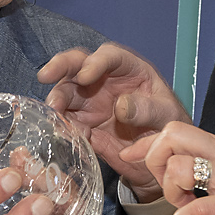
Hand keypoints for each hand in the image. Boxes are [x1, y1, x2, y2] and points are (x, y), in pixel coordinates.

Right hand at [40, 44, 189, 200]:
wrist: (161, 158)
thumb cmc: (169, 126)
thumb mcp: (168, 116)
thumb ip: (148, 109)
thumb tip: (121, 105)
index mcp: (128, 69)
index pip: (109, 56)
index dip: (95, 62)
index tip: (86, 76)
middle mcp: (104, 81)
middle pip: (77, 65)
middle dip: (60, 67)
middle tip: (45, 76)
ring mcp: (90, 102)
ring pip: (66, 93)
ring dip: (57, 101)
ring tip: (55, 113)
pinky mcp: (83, 124)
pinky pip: (68, 122)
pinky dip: (65, 127)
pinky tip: (71, 136)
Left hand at [126, 122, 214, 214]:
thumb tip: (194, 172)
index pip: (179, 130)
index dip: (147, 144)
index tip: (131, 157)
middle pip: (172, 136)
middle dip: (154, 160)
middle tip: (168, 187)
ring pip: (179, 168)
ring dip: (171, 193)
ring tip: (187, 207)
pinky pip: (197, 208)